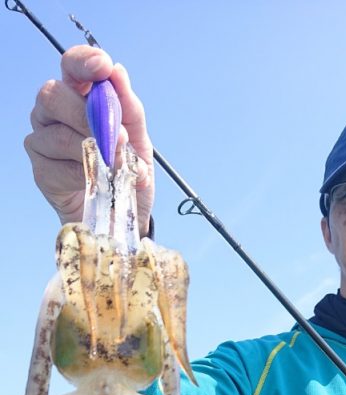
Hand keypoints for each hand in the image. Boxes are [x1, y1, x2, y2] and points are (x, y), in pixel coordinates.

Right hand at [24, 45, 153, 237]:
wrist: (121, 214)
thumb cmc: (126, 170)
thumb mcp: (138, 140)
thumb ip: (129, 109)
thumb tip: (118, 73)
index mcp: (78, 95)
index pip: (72, 66)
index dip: (84, 62)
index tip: (103, 68)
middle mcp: (53, 113)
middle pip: (53, 95)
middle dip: (86, 113)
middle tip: (115, 136)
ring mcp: (43, 140)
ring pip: (56, 134)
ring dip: (90, 149)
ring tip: (115, 165)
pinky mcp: (41, 170)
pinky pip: (56, 165)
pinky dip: (82, 172)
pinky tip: (97, 181)